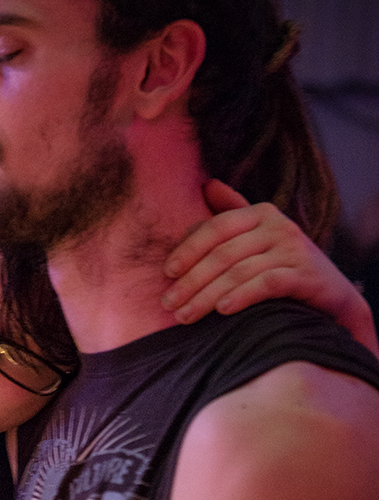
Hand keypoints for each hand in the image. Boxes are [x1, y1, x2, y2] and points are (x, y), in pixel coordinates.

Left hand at [161, 180, 377, 353]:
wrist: (333, 298)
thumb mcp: (259, 237)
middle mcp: (278, 226)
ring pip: (239, 271)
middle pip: (223, 253)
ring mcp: (294, 250)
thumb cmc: (285, 266)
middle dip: (191, 280)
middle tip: (168, 303)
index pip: (215, 227)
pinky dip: (241, 296)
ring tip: (184, 315)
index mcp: (260, 213)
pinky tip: (222, 310)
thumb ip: (232, 213)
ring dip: (206, 296)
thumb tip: (206, 184)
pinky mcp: (306, 275)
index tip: (167, 273)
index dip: (188, 249)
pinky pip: (266, 284)